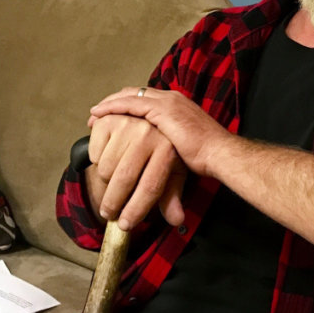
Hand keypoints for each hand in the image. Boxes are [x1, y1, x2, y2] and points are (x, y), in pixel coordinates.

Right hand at [86, 111, 185, 230]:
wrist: (143, 122)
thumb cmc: (159, 153)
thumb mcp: (170, 173)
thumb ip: (171, 197)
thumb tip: (176, 220)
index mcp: (167, 148)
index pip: (151, 186)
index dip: (137, 209)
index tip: (125, 225)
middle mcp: (149, 133)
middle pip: (125, 178)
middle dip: (113, 203)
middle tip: (108, 214)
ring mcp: (128, 124)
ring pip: (106, 169)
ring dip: (105, 182)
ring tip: (112, 179)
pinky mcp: (108, 121)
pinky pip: (95, 154)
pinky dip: (96, 161)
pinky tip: (107, 156)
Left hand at [90, 87, 232, 178]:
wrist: (220, 154)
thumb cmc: (207, 159)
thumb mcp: (182, 163)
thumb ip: (170, 180)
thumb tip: (172, 216)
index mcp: (175, 106)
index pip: (145, 98)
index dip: (124, 105)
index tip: (108, 117)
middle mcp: (169, 100)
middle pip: (134, 96)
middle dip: (112, 106)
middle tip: (94, 117)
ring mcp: (165, 103)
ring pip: (129, 99)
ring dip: (109, 108)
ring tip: (93, 118)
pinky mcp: (162, 110)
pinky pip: (129, 105)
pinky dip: (112, 108)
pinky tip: (99, 116)